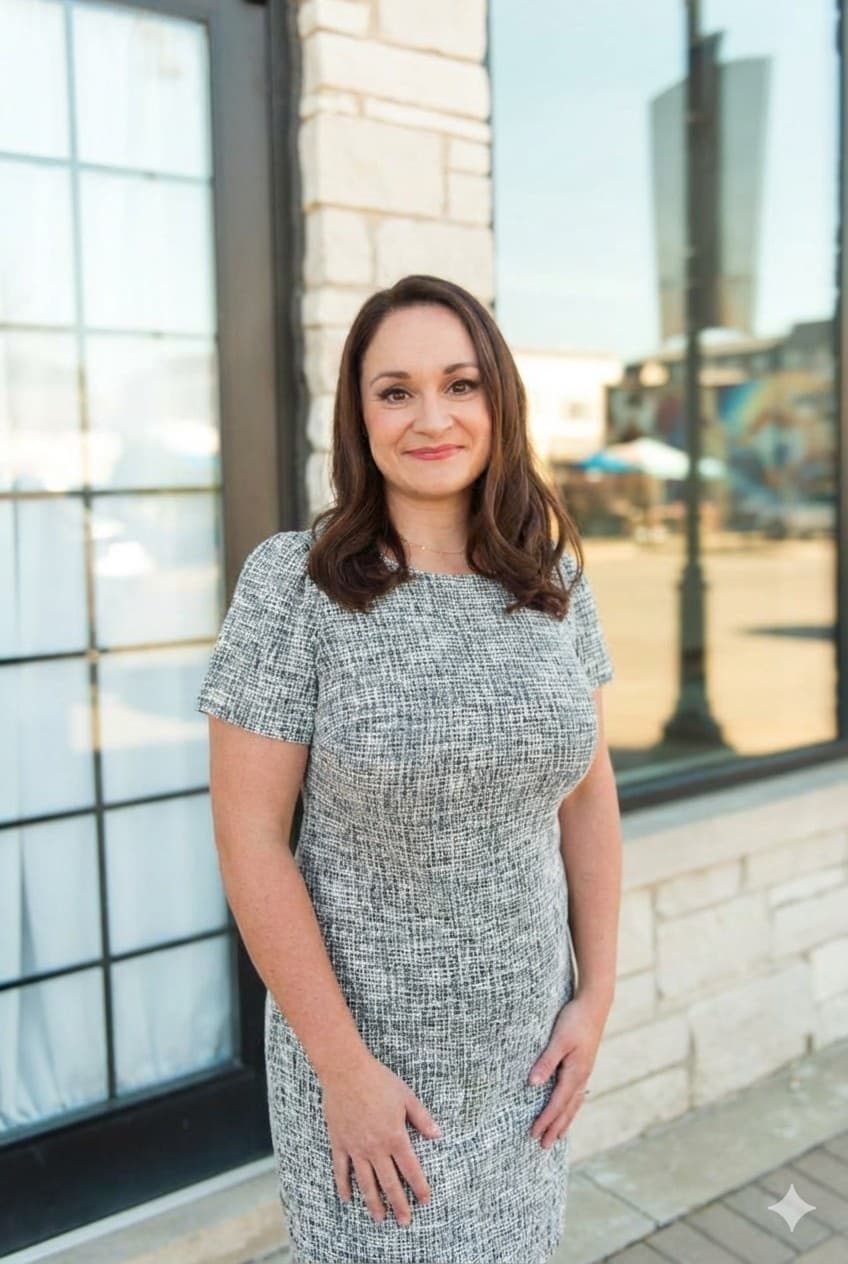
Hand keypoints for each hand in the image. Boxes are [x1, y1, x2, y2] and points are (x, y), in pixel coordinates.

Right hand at [321, 1051, 441, 1226]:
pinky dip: (344, 1186)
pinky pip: (341, 1170)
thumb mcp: (406, 1097)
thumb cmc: (378, 1080)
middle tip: (405, 1221)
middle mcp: (375, 1148)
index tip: (425, 1200)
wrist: (346, 1071)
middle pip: (389, 1183)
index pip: (410, 1169)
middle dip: (399, 1205)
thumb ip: (422, 1118)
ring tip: (380, 1219)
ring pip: (366, 1182)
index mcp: (395, 1136)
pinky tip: (348, 1198)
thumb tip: (438, 1135)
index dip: (419, 1187)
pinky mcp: (339, 1143)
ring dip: (374, 1203)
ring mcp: (356, 1147)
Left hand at [526, 991, 608, 1148]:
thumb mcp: (558, 1040)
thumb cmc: (575, 1019)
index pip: (557, 1104)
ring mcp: (585, 1071)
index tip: (534, 1134)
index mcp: (575, 1073)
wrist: (595, 1004)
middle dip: (555, 1127)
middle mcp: (582, 1076)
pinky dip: (571, 1106)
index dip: (545, 1120)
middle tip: (544, 1146)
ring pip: (574, 1103)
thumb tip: (532, 1085)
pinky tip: (569, 1107)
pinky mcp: (584, 1064)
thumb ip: (545, 1062)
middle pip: (567, 1109)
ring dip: (564, 1120)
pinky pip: (577, 1093)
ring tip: (557, 1135)